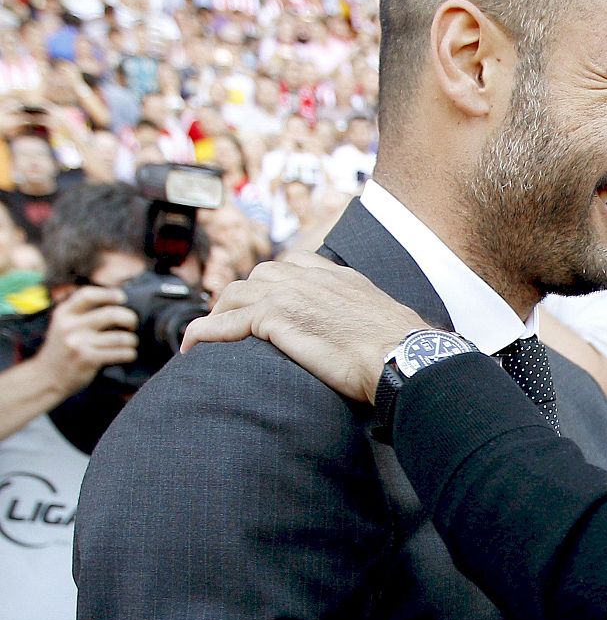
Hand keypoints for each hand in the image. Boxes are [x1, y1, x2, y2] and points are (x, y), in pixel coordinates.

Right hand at [35, 285, 138, 396]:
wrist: (46, 377)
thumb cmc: (62, 349)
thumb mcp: (63, 325)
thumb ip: (81, 312)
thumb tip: (116, 299)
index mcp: (64, 313)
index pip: (88, 294)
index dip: (109, 293)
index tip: (122, 298)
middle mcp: (70, 326)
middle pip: (111, 314)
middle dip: (130, 318)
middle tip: (132, 324)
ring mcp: (79, 343)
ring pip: (121, 337)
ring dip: (132, 340)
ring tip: (130, 343)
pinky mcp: (88, 359)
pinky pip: (122, 353)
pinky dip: (130, 354)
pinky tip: (127, 354)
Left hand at [181, 253, 427, 403]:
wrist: (400, 355)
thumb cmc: (402, 350)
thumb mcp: (387, 323)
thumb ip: (371, 321)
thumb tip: (383, 343)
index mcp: (340, 277)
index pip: (296, 263)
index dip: (275, 281)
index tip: (267, 298)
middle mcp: (311, 278)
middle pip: (260, 275)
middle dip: (241, 295)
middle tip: (231, 321)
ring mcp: (290, 295)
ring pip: (236, 293)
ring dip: (218, 312)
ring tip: (208, 335)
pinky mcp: (273, 319)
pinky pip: (224, 323)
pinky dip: (201, 333)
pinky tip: (191, 347)